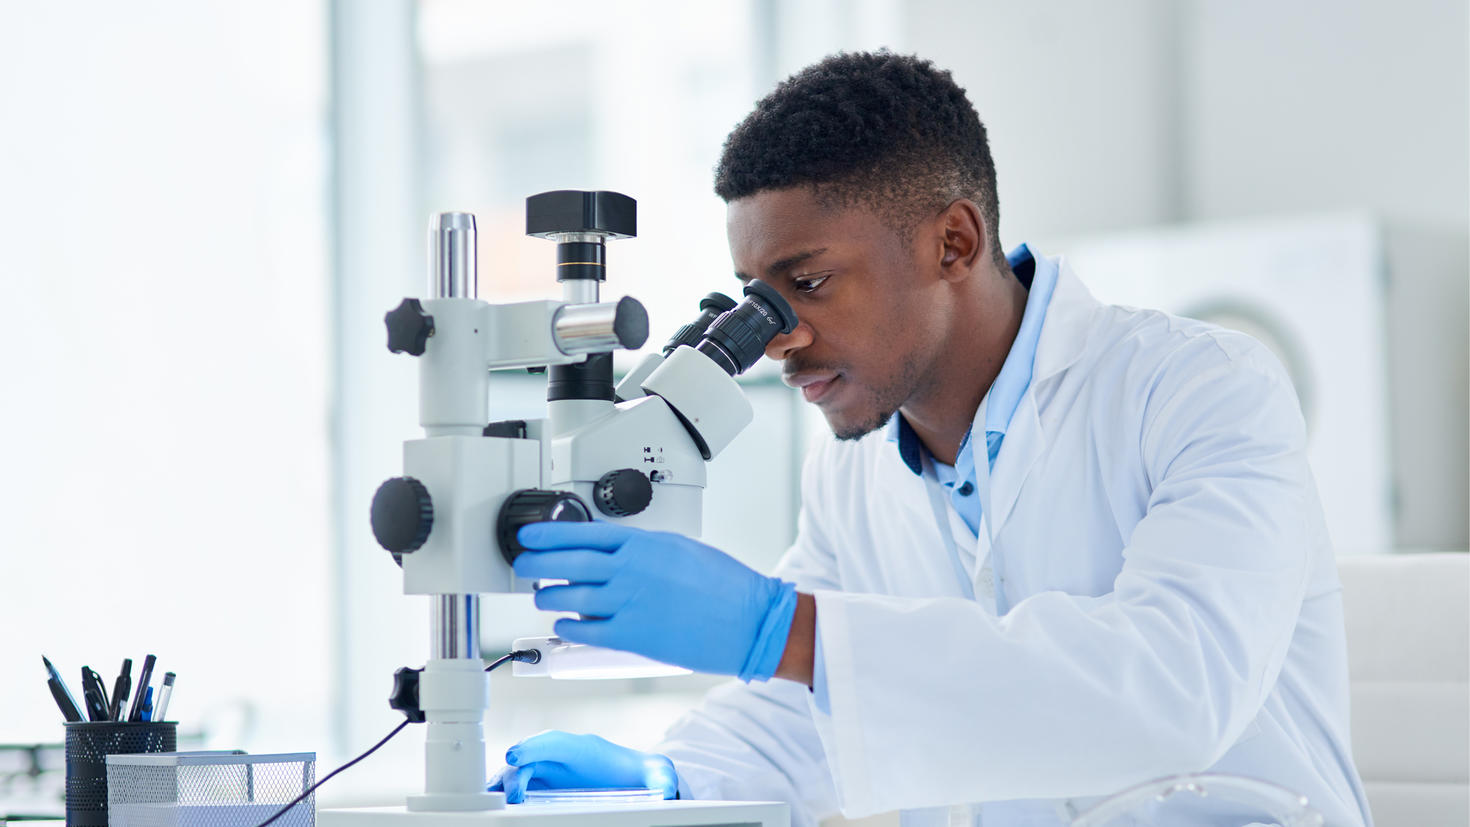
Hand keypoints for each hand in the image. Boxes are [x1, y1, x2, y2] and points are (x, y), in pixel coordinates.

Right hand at [487, 730, 677, 803]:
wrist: (636, 778)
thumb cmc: (640, 773)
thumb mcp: (656, 774)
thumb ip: (661, 777)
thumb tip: (666, 787)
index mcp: (584, 749)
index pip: (555, 742)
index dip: (534, 747)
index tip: (515, 757)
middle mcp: (561, 756)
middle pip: (529, 759)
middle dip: (514, 774)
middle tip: (511, 797)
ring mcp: (548, 770)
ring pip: (517, 773)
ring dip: (503, 785)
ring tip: (493, 801)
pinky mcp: (541, 786)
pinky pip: (517, 786)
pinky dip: (504, 793)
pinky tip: (496, 805)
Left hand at [514, 521, 798, 680]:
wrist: (749, 619)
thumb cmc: (725, 584)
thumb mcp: (682, 549)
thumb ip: (644, 549)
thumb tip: (615, 553)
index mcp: (643, 545)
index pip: (582, 534)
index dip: (549, 535)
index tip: (530, 535)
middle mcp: (630, 571)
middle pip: (567, 563)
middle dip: (537, 563)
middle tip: (523, 564)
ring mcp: (629, 603)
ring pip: (570, 596)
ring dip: (549, 596)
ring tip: (542, 596)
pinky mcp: (632, 636)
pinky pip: (585, 630)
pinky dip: (567, 625)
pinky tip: (562, 623)